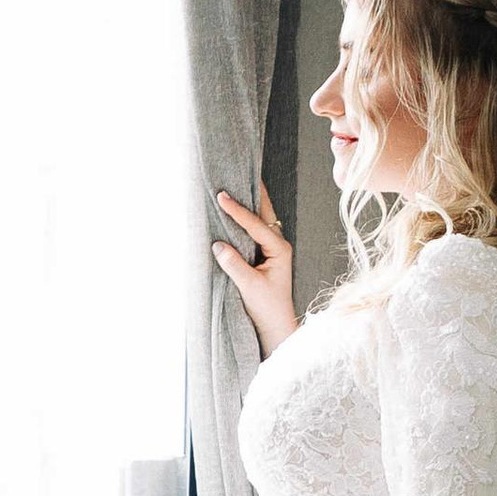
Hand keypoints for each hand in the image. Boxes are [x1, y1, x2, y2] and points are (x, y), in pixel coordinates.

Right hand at [213, 179, 296, 354]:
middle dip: (252, 192)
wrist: (275, 326)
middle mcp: (277, 244)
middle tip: (241, 169)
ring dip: (249, 202)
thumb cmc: (266, 308)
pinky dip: (244, 218)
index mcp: (279, 249)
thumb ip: (234, 265)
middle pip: (264, 212)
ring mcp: (271, 249)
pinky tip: (233, 210)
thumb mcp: (249, 286)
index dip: (238, 210)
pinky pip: (253, 230)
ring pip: (259, 219)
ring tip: (237, 182)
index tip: (222, 196)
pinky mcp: (262, 256)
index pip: (255, 224)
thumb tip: (217, 244)